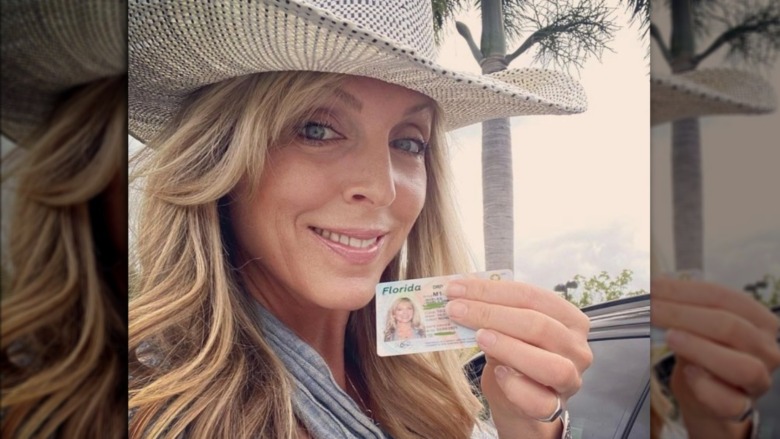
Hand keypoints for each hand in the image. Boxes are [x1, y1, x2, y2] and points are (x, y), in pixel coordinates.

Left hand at [445, 279, 591, 437]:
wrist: (518, 403)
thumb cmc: (513, 358)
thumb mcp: (505, 330)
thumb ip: (492, 314)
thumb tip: (460, 296)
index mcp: (569, 318)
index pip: (531, 296)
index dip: (490, 290)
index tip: (454, 288)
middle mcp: (576, 347)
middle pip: (538, 325)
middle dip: (491, 314)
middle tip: (455, 310)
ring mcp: (571, 379)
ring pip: (549, 364)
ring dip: (508, 347)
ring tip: (478, 337)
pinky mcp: (555, 408)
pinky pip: (539, 400)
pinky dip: (515, 385)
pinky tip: (497, 373)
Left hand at [651, 278, 779, 437]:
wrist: (705, 398)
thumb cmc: (701, 354)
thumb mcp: (695, 326)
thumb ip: (682, 308)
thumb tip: (652, 285)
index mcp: (759, 320)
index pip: (724, 298)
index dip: (685, 291)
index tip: (652, 287)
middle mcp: (767, 349)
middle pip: (732, 327)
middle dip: (684, 315)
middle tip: (650, 309)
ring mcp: (759, 382)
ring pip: (742, 366)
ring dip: (701, 349)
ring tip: (670, 337)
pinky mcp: (742, 409)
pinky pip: (730, 402)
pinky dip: (707, 386)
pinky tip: (687, 372)